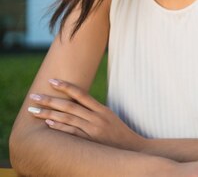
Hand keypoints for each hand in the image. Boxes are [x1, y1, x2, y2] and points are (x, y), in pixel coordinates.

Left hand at [27, 78, 144, 150]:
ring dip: (48, 114)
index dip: (65, 87)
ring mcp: (93, 130)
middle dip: (49, 100)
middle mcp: (96, 118)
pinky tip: (48, 123)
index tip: (51, 81)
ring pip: (67, 118)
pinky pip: (72, 133)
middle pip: (69, 106)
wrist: (132, 148)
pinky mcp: (90, 142)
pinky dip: (60, 127)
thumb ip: (94, 111)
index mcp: (102, 109)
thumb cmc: (119, 133)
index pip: (81, 94)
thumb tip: (75, 105)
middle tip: (33, 96)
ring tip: (33, 110)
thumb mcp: (110, 118)